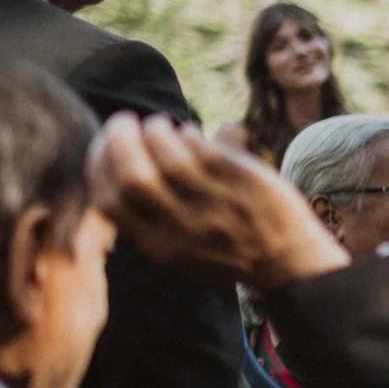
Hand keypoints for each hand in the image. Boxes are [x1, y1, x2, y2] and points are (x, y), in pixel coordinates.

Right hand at [89, 114, 347, 292]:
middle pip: (132, 176)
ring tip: (159, 125)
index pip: (109, 202)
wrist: (290, 265)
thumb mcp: (181, 250)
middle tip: (123, 122)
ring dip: (155, 131)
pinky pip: (201, 148)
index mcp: (159, 245)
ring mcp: (211, 202)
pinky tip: (189, 131)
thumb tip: (122, 168)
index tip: (102, 146)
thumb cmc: (234, 252)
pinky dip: (187, 134)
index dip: (98, 166)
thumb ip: (151, 219)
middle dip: (119, 141)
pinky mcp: (238, 179)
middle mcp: (180, 226)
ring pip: (167, 156)